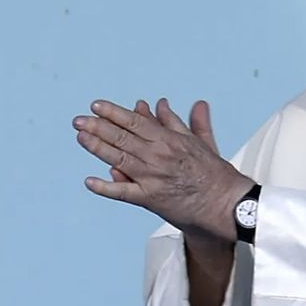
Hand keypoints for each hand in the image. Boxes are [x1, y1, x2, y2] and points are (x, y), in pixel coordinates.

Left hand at [74, 97, 254, 240]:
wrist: (226, 203)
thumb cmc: (214, 172)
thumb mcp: (199, 141)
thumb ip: (178, 121)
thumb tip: (162, 102)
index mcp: (169, 139)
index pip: (135, 121)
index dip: (113, 112)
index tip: (95, 105)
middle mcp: (158, 155)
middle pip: (122, 137)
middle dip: (98, 127)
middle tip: (78, 120)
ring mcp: (153, 177)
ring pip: (119, 159)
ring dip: (97, 148)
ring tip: (81, 138)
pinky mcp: (151, 199)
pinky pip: (124, 193)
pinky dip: (106, 187)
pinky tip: (89, 181)